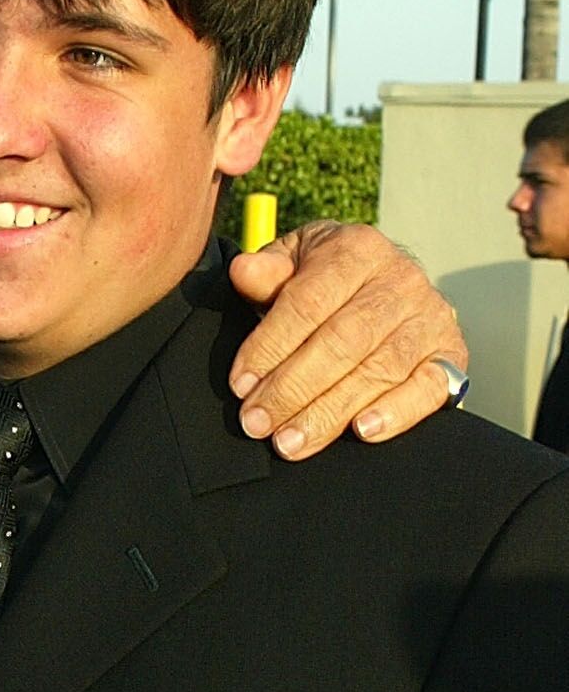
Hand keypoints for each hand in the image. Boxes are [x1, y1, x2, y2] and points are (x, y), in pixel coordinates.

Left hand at [228, 222, 466, 458]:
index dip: (271, 346)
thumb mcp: (295, 263)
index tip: (241, 384)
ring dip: (329, 412)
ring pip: (378, 369)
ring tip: (291, 442)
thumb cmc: (328, 281)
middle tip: (258, 422)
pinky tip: (362, 431)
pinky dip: (396, 412)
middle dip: (293, 388)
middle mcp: (400, 279)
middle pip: (342, 341)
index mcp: (358, 249)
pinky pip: (428, 387)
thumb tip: (243, 272)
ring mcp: (430, 317)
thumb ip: (269, 271)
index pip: (308, 301)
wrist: (388, 287)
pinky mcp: (451, 354)